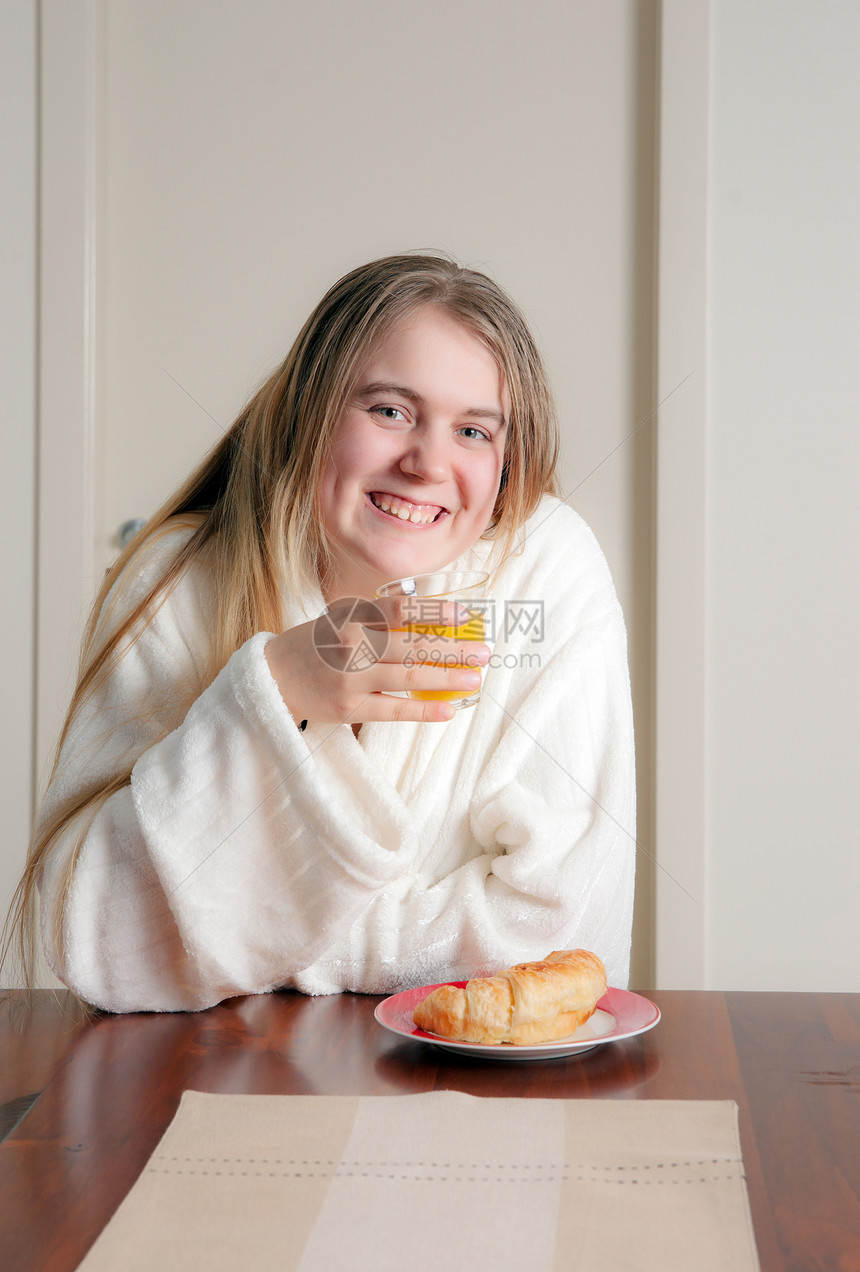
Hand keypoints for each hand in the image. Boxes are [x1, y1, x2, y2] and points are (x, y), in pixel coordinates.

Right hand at [263, 595, 489, 725]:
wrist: (273, 677)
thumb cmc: (317, 645)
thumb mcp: (342, 619)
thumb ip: (380, 619)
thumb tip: (431, 620)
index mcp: (352, 617)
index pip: (401, 610)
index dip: (436, 612)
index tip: (466, 614)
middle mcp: (352, 644)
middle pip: (412, 646)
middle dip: (453, 650)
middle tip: (484, 653)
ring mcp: (350, 678)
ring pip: (407, 677)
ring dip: (446, 679)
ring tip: (474, 679)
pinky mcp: (348, 707)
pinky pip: (393, 709)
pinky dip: (422, 709)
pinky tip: (447, 709)